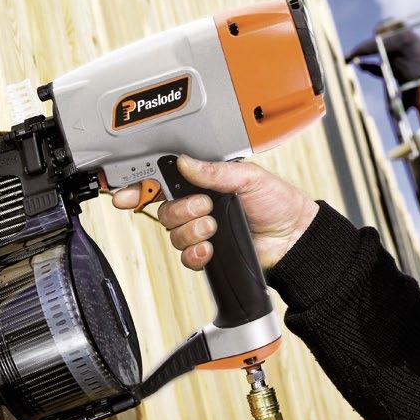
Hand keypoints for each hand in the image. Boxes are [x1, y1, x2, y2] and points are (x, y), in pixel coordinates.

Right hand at [111, 154, 318, 271]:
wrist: (294, 238)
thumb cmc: (278, 202)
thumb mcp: (249, 177)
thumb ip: (216, 171)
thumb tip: (186, 162)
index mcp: (204, 181)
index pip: (165, 181)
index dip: (140, 187)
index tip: (125, 194)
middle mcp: (198, 205)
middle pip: (164, 210)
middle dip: (180, 210)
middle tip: (203, 207)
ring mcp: (201, 230)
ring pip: (173, 234)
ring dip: (192, 231)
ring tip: (214, 227)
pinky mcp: (208, 253)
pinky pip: (186, 257)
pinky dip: (195, 253)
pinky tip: (210, 248)